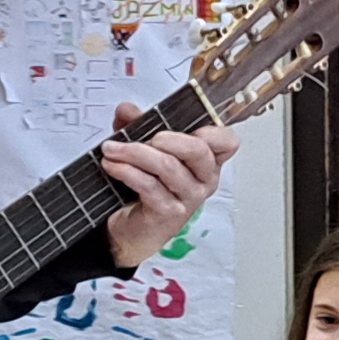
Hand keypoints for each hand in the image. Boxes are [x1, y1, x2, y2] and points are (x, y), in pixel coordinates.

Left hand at [102, 111, 237, 265]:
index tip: (188, 124)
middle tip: (146, 136)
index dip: (213, 131)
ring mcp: (188, 198)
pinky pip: (149, 186)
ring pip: (167, 166)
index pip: (227, 143)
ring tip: (112, 149)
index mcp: (206, 162)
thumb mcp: (145, 149)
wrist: (133, 230)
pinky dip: (126, 171)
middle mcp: (203, 180)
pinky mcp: (168, 213)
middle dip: (167, 138)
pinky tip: (112, 165)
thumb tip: (127, 109)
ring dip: (134, 152)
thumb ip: (138, 126)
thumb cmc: (147, 188)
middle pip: (198, 150)